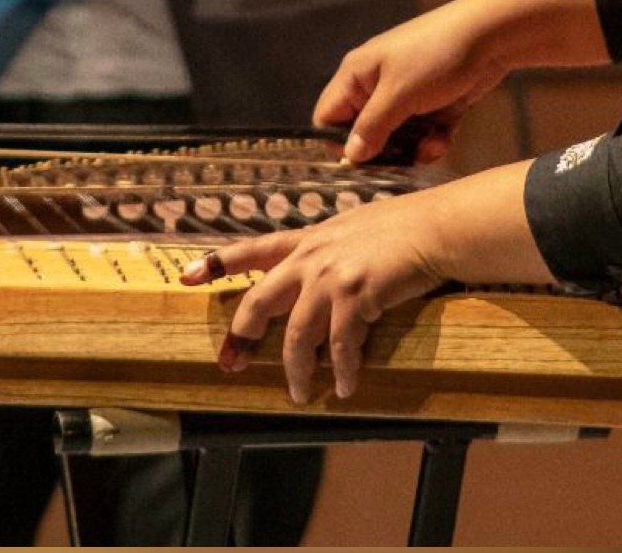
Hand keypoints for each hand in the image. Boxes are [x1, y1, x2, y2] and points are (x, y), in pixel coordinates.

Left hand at [180, 164, 546, 404]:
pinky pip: (340, 345)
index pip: (252, 248)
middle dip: (243, 334)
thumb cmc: (402, 228)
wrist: (435, 227)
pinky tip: (346, 386)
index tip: (187, 276)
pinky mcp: (357, 295)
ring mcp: (332, 274)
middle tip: (232, 363)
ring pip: (297, 333)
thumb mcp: (354, 229)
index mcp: (309, 238)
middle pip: (261, 299)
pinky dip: (342, 370)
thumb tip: (318, 275)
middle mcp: (312, 255)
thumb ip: (330, 249)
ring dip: (298, 370)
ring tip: (302, 394)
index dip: (217, 262)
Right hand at [314, 4, 507, 166]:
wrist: (491, 35)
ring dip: (413, 148)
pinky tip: (445, 138)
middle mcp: (377, 84)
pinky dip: (433, 140)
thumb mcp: (399, 94)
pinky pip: (424, 133)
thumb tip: (350, 156)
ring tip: (432, 146)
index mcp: (357, 74)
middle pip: (364, 133)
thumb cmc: (436, 55)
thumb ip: (371, 127)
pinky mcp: (433, 102)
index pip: (328, 116)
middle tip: (401, 160)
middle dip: (384, 151)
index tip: (361, 161)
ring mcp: (406, 93)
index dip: (338, 143)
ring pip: (397, 138)